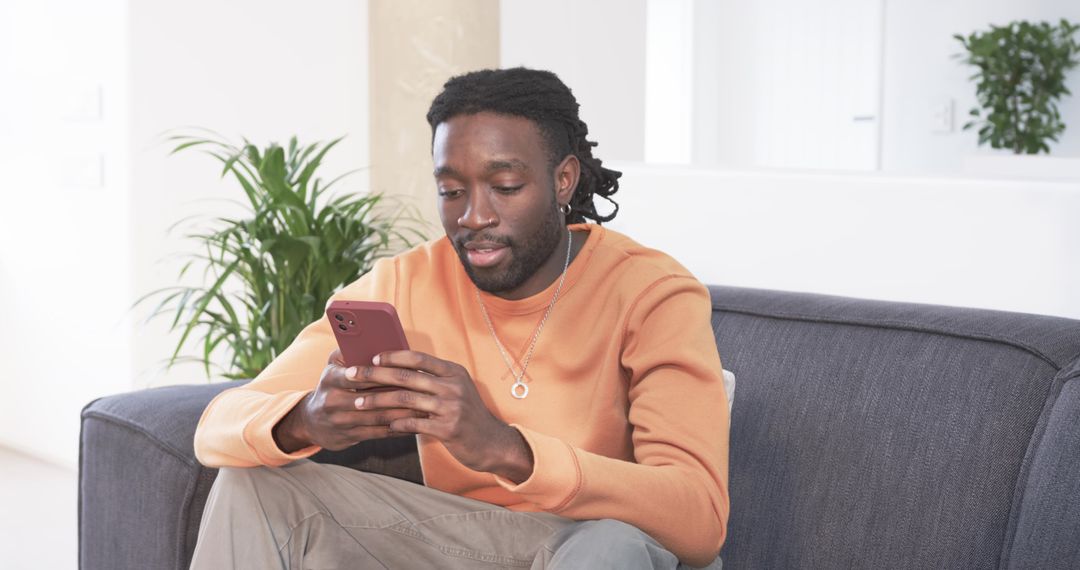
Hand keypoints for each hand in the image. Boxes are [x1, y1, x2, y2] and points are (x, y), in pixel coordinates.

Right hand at [272, 349, 429, 452]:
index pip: (357, 375)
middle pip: (370, 398)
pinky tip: (414, 425)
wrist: (312, 421)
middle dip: (398, 395)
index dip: (380, 374)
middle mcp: (332, 401)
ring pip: (377, 418)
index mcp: (330, 378)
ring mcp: (340, 421)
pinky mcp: (348, 437)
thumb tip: (375, 337)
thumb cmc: (332, 385)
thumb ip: (351, 351)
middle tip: (422, 392)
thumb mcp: (334, 365)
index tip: (404, 372)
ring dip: (402, 415)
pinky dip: (397, 429)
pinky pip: (377, 434)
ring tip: (424, 409)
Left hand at [352, 350, 534, 481]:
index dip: (393, 356)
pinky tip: (383, 424)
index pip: (418, 357)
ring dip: (378, 401)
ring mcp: (451, 407)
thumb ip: (433, 379)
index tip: (372, 358)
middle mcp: (453, 386)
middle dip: (375, 375)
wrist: (491, 443)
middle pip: (406, 376)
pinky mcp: (448, 429)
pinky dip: (395, 423)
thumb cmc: (467, 415)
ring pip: (405, 400)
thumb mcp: (457, 390)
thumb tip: (398, 369)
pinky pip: (413, 423)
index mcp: (453, 372)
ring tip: (359, 403)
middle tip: (352, 375)